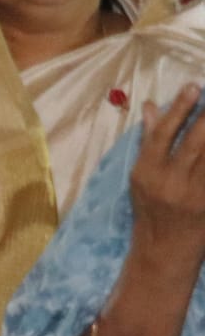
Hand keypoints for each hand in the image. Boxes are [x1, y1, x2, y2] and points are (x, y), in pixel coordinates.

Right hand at [131, 84, 204, 265]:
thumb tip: (151, 106)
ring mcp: (193, 194)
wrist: (164, 249)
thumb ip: (149, 140)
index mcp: (146, 173)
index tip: (194, 86)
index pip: (162, 134)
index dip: (179, 108)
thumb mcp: (141, 177)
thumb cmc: (151, 209)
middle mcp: (169, 182)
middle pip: (194, 141)